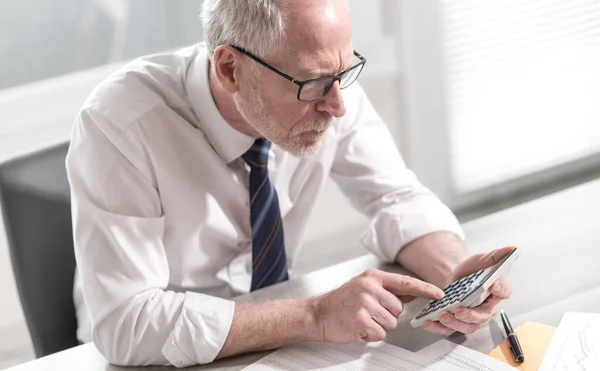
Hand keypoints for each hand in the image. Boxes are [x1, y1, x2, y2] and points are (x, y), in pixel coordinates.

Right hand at [312, 269, 443, 342]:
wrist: (318, 314)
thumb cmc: (341, 302)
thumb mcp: (364, 287)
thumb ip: (387, 290)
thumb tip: (412, 293)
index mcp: (372, 277)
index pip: (405, 283)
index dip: (424, 289)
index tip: (439, 294)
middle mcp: (370, 288)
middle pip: (398, 308)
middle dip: (387, 315)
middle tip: (368, 313)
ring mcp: (364, 303)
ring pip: (391, 323)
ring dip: (379, 326)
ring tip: (362, 319)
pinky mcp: (360, 320)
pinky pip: (380, 333)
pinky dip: (371, 335)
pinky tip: (358, 327)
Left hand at [423, 246, 514, 335]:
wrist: (454, 278)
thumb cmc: (472, 271)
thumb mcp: (481, 260)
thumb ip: (496, 255)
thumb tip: (513, 248)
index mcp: (496, 292)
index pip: (503, 292)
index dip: (500, 289)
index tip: (492, 284)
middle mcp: (487, 308)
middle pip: (483, 316)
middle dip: (471, 315)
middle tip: (459, 311)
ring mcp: (472, 317)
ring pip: (468, 326)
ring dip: (455, 323)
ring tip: (443, 316)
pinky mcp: (457, 322)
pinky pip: (450, 329)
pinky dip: (439, 328)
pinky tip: (429, 323)